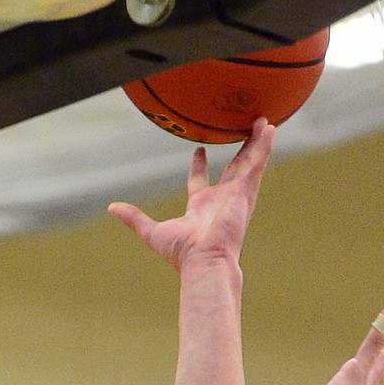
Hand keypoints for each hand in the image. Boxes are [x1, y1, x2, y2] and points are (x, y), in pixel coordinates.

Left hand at [109, 118, 273, 272]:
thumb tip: (112, 208)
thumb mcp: (151, 232)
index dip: (199, 165)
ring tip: (265, 122)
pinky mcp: (246, 193)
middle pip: (232, 168)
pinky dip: (264, 147)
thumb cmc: (183, 255)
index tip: (199, 150)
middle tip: (245, 130)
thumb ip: (134, 218)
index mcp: (201, 207)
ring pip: (249, 162)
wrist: (205, 263)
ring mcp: (236, 196)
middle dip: (239, 150)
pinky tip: (271, 128)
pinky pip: (257, 164)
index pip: (200, 180)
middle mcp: (221, 200)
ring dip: (257, 142)